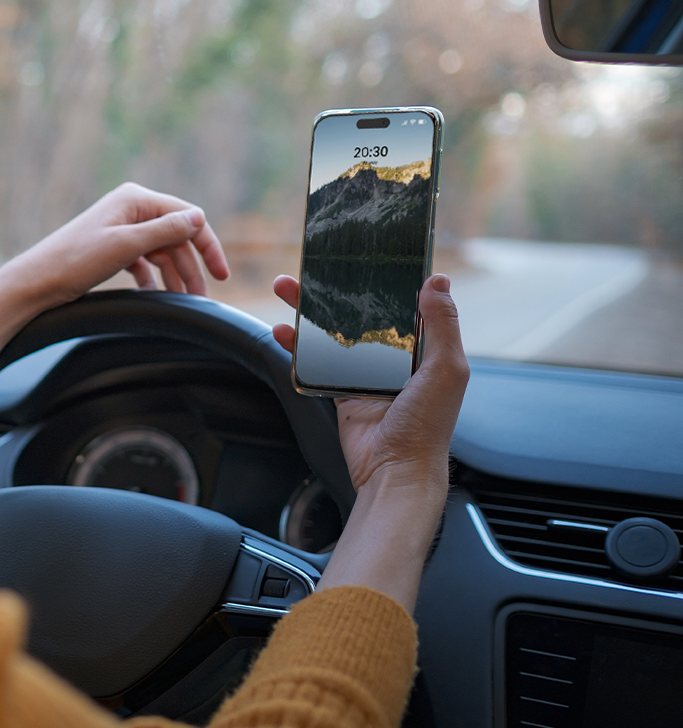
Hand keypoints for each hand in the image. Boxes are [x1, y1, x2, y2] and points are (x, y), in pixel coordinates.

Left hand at [0, 182, 228, 408]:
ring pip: (161, 252)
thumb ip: (164, 231)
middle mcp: (130, 208)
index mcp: (135, 199)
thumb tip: (197, 218)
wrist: (37, 282)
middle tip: (200, 299)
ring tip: (182, 302)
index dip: (207, 245)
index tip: (221, 275)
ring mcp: (120, 228)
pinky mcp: (111, 248)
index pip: (186, 217)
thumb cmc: (76, 261)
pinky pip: (143, 262)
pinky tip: (155, 296)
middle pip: (175, 237)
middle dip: (190, 268)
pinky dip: (152, 278)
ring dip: (173, 276)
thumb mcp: (126, 246)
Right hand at [270, 272, 469, 610]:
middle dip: (335, 290)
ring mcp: (365, 374)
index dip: (383, 279)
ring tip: (285, 290)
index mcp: (425, 348)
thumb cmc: (427, 427)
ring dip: (309, 312)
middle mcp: (395, 357)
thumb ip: (442, 325)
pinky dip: (297, 347)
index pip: (403, 303)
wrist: (394, 472)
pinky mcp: (341, 392)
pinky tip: (281, 332)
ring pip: (334, 333)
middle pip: (360, 313)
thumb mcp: (447, 370)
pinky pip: (315, 363)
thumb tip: (437, 281)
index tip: (362, 255)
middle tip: (311, 268)